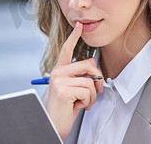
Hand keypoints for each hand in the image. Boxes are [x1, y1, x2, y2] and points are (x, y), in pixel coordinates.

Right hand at [46, 21, 103, 139]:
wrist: (53, 125)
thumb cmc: (65, 109)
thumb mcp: (74, 89)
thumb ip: (80, 76)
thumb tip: (92, 65)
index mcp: (59, 70)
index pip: (67, 49)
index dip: (74, 36)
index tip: (78, 25)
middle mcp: (57, 72)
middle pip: (88, 64)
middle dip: (97, 79)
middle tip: (96, 92)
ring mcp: (59, 80)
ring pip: (90, 81)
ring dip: (92, 96)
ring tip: (83, 103)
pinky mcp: (63, 89)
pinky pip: (87, 91)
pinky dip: (88, 102)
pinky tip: (79, 106)